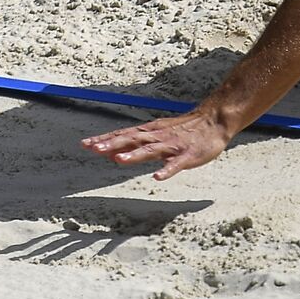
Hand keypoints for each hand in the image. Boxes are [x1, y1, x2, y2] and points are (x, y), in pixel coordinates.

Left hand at [82, 109, 231, 180]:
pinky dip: (166, 170)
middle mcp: (158, 136)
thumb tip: (110, 152)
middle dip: (114, 144)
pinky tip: (157, 177)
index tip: (85, 144)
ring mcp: (173, 145)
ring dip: (135, 155)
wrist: (214, 121)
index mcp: (150, 132)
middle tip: (95, 148)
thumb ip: (135, 144)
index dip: (105, 139)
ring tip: (119, 160)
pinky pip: (176, 164)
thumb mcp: (156, 134)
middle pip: (133, 139)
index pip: (124, 135)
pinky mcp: (188, 155)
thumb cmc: (184, 130)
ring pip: (151, 150)